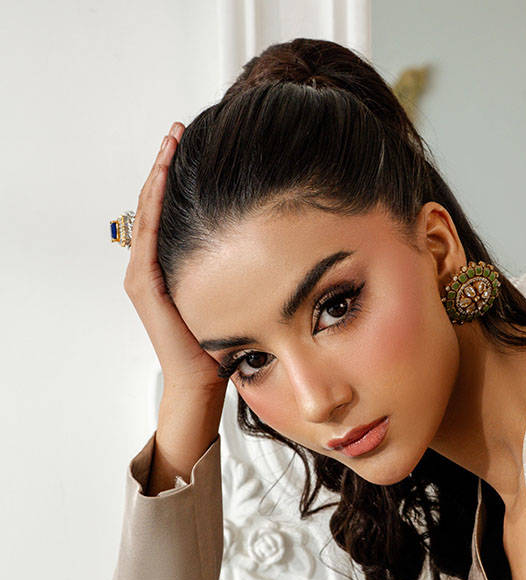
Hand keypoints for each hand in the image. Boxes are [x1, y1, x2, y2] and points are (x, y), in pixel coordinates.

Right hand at [123, 122, 227, 403]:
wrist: (201, 382)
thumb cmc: (217, 346)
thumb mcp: (229, 294)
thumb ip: (233, 267)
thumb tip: (264, 238)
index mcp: (165, 267)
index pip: (166, 210)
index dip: (174, 176)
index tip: (189, 145)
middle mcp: (147, 267)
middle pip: (152, 203)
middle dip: (164, 164)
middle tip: (178, 130)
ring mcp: (141, 275)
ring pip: (147, 211)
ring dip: (157, 174)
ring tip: (170, 142)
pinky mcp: (143, 285)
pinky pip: (148, 234)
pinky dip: (155, 203)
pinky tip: (164, 177)